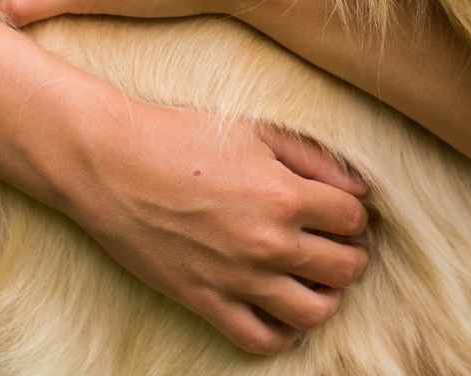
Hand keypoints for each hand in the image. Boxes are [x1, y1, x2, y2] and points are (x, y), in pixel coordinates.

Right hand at [50, 95, 371, 353]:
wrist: (110, 163)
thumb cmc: (181, 136)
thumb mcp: (256, 131)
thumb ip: (315, 158)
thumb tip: (361, 189)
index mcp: (284, 194)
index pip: (354, 218)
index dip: (353, 213)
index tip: (338, 210)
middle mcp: (267, 242)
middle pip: (346, 268)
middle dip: (349, 254)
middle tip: (332, 243)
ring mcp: (236, 278)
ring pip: (314, 312)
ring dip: (325, 296)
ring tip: (312, 278)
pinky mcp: (204, 301)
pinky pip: (261, 340)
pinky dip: (282, 332)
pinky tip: (280, 309)